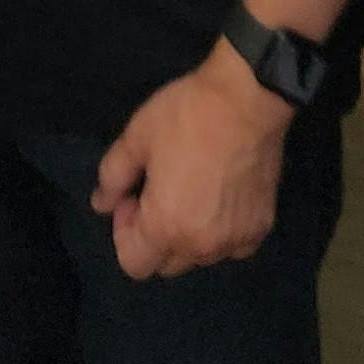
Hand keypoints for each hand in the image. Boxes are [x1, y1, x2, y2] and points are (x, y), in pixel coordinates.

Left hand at [88, 51, 292, 279]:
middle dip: (153, 237)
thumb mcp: (136, 138)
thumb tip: (102, 204)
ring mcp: (236, 240)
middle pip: (166, 265)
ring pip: (199, 257)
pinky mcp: (261, 228)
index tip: (133, 197)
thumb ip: (113, 177)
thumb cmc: (187, 116)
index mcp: (166, 227)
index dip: (124, 233)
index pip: (133, 265)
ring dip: (187, 237)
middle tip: (159, 193)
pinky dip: (220, 234)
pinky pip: (231, 248)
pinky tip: (220, 200)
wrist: (249, 98)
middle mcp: (202, 245)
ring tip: (191, 193)